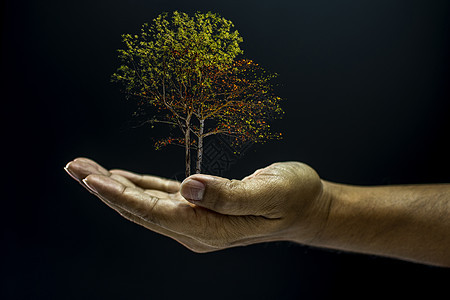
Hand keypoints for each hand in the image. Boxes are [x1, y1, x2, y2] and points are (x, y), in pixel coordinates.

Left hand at [64, 158, 328, 251]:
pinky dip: (137, 186)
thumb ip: (228, 195)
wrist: (306, 209)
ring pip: (145, 203)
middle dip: (105, 188)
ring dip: (115, 186)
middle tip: (74, 167)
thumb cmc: (293, 197)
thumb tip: (188, 187)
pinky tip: (121, 178)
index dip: (120, 196)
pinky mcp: (199, 208)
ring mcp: (195, 220)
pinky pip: (160, 197)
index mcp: (209, 228)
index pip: (154, 212)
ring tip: (86, 169)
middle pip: (140, 209)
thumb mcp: (268, 192)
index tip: (90, 178)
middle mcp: (195, 228)